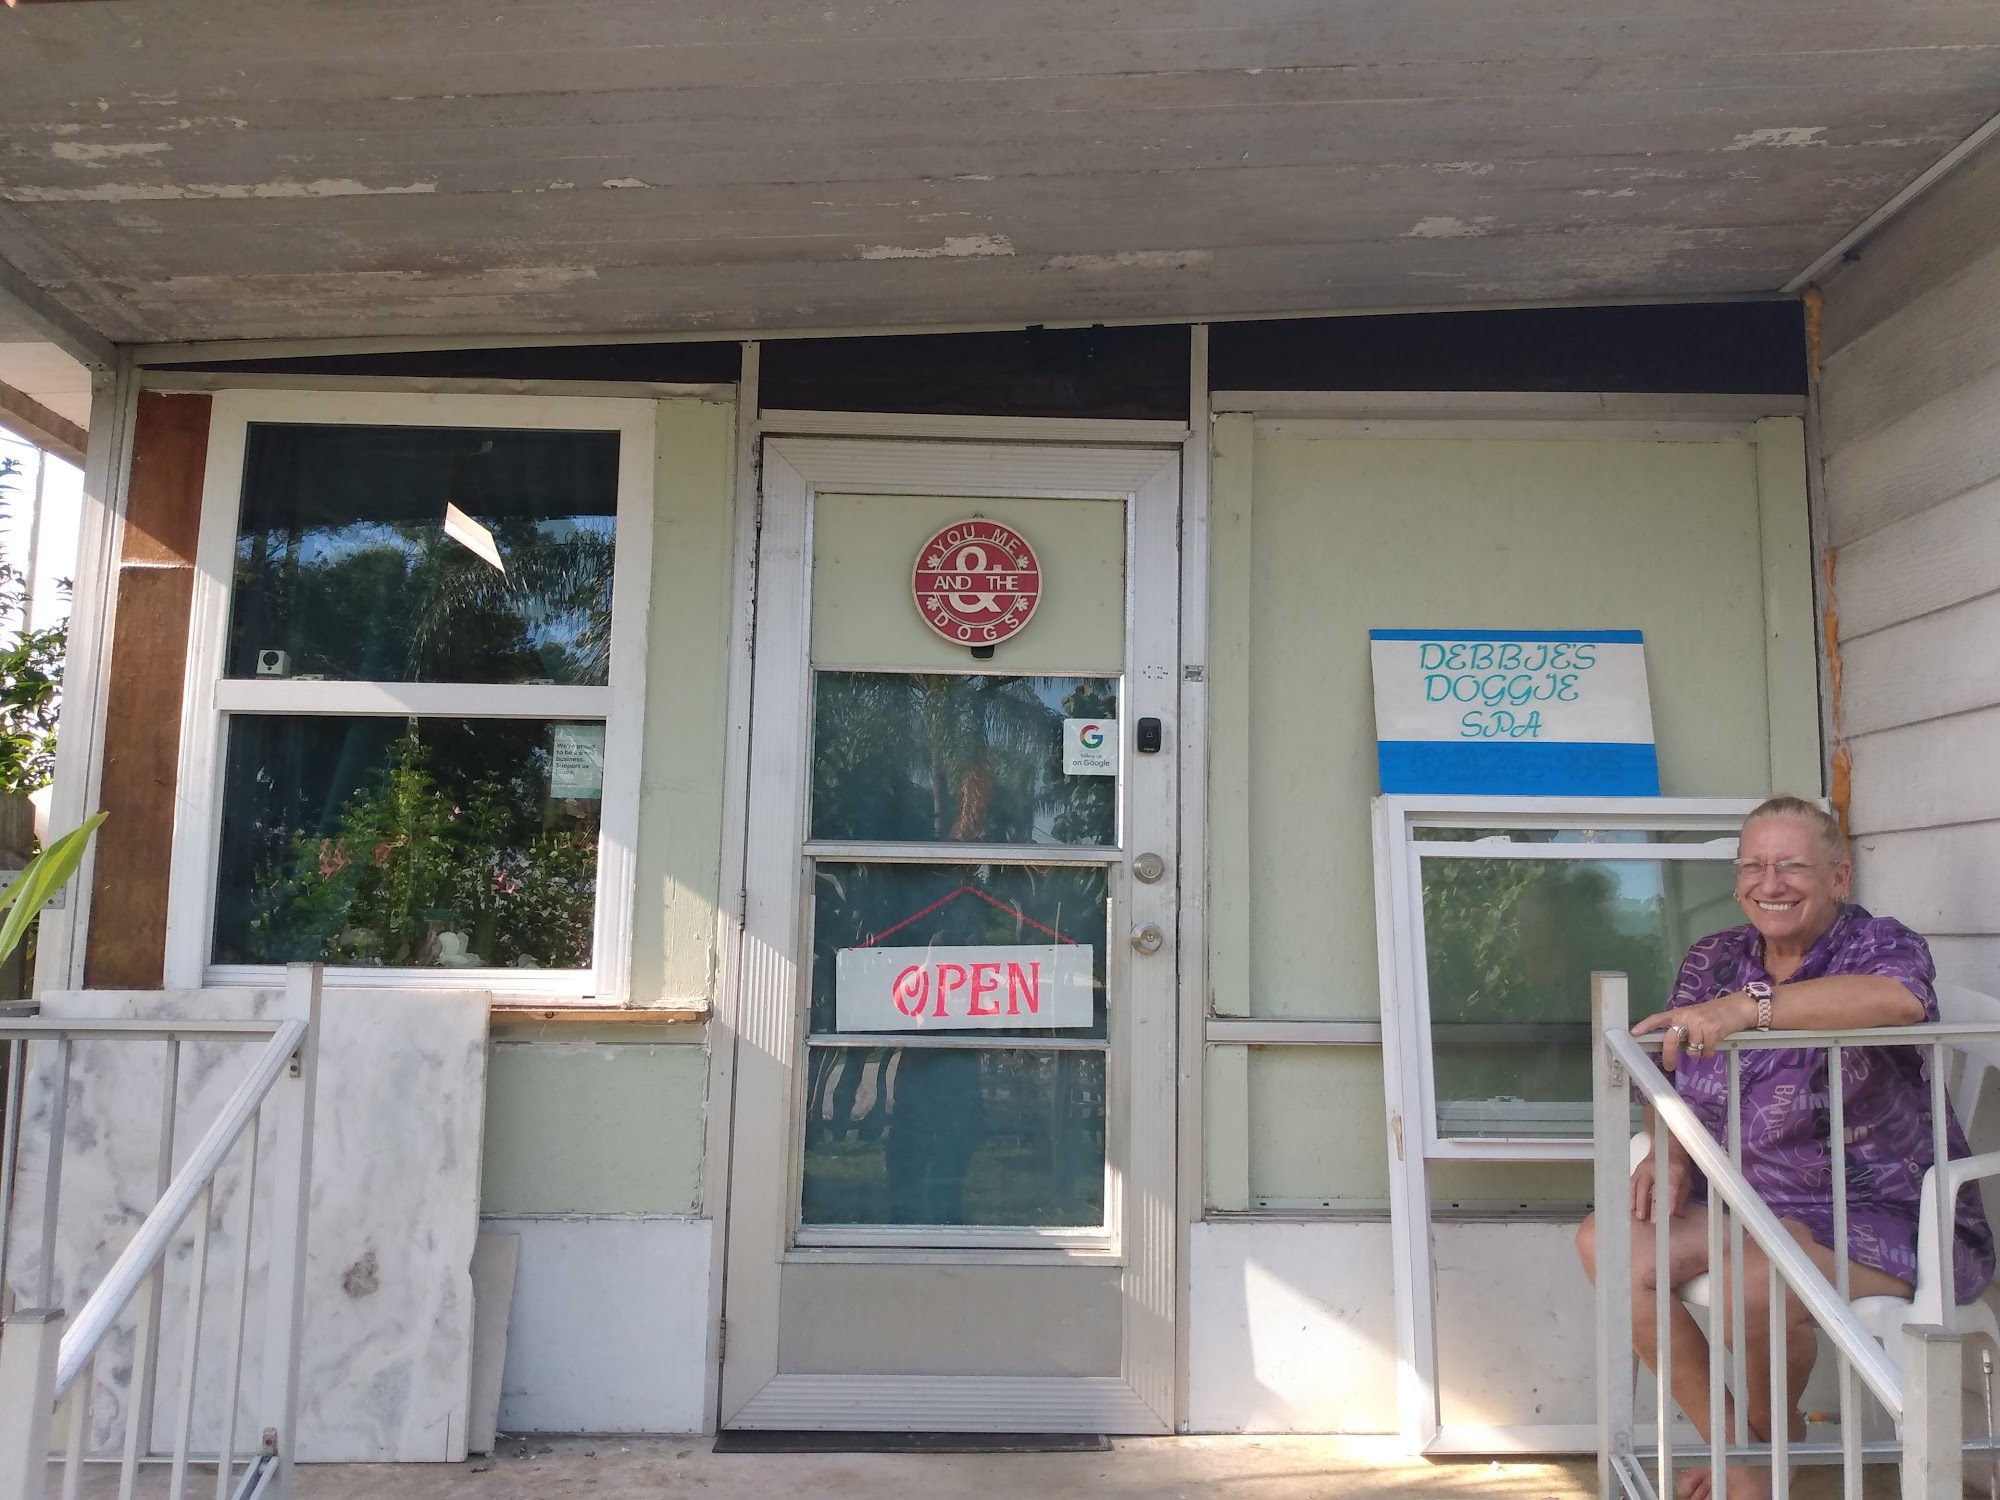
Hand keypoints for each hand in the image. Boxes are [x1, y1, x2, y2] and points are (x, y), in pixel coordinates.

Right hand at [1632, 1150, 1691, 1222]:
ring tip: (1638, 1216)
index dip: (1667, 1202)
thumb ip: (1680, 1198)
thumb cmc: (1678, 1166)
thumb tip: (1678, 1216)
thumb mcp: (1686, 1181)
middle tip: (1650, 1221)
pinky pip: (1631, 1184)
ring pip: (1638, 1186)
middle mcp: (1656, 1169)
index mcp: (1673, 1171)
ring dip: (1637, 1202)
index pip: (1669, 1188)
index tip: (1665, 1215)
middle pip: (1649, 1188)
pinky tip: (1630, 1206)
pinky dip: (1630, 1196)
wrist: (1666, 1146)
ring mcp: (1643, 1169)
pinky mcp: (1636, 1171)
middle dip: (1649, 1205)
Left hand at [1633, 991, 1754, 1070]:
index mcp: (1679, 1013)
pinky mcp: (1713, 1031)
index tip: (1634, 1033)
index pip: (1658, 1018)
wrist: (1738, 1007)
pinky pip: (1705, 1051)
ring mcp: (1699, 1023)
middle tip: (1669, 1066)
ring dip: (1697, 1053)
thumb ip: (1682, 1028)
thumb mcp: (1693, 1017)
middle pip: (1671, 1039)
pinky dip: (1708, 1052)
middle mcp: (1686, 1016)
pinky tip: (1713, 1044)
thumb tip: (1671, 1047)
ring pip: (1691, 1049)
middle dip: (1669, 1055)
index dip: (1645, 1026)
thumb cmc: (1714, 1014)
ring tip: (1703, 1045)